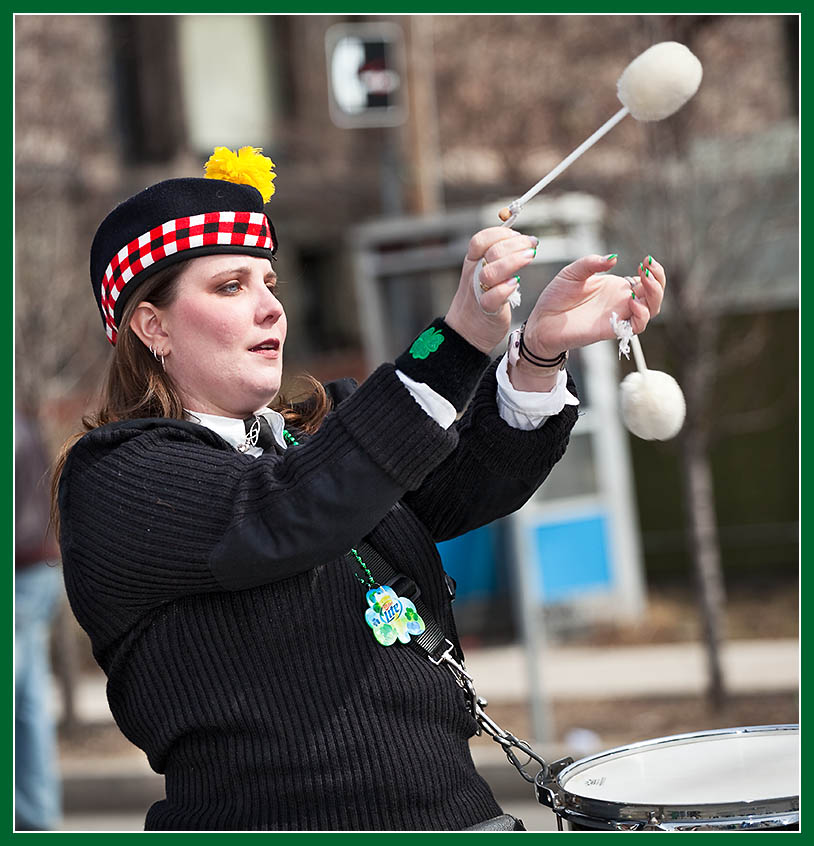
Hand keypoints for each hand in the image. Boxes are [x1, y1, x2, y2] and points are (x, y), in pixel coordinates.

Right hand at [445, 227, 538, 353]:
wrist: (466, 329)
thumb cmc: (482, 298)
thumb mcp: (485, 272)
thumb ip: (499, 256)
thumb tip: (521, 239)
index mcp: (473, 262)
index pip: (481, 240)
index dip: (501, 233)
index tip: (518, 235)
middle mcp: (474, 274)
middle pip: (491, 252)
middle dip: (515, 244)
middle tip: (532, 244)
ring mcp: (478, 292)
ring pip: (490, 273)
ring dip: (512, 262)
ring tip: (530, 257)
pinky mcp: (486, 309)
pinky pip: (492, 298)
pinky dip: (504, 289)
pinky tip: (516, 283)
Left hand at [522, 254, 665, 359]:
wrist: (541, 320)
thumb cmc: (556, 297)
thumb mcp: (573, 272)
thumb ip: (591, 263)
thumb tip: (613, 258)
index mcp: (615, 288)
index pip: (645, 281)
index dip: (652, 271)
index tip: (646, 260)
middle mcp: (620, 302)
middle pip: (653, 295)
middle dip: (658, 280)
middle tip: (648, 269)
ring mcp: (617, 316)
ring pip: (650, 311)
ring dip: (655, 296)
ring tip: (645, 281)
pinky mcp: (611, 329)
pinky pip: (636, 326)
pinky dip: (642, 315)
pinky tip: (633, 302)